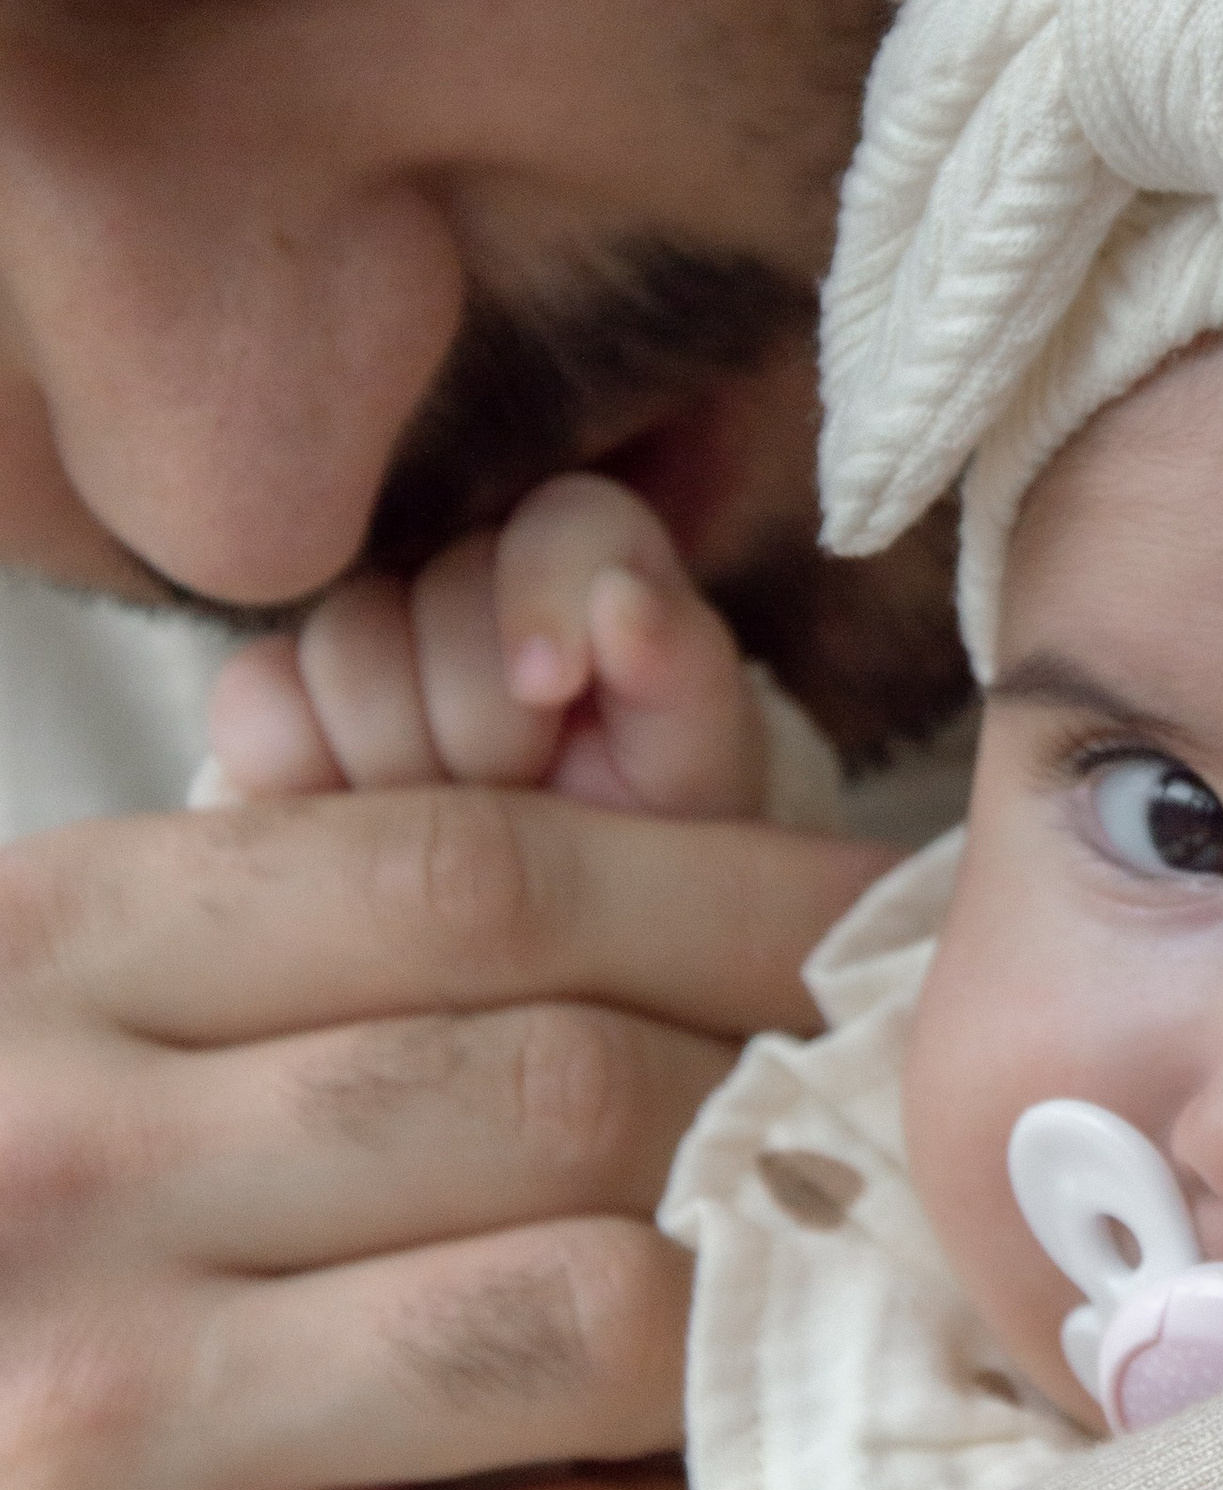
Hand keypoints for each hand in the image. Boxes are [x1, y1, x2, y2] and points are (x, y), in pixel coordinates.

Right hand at [0, 783, 877, 1489]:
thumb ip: (299, 949)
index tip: (871, 925)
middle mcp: (65, 1176)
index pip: (473, 873)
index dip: (725, 887)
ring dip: (735, 1327)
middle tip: (862, 1152)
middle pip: (569, 1086)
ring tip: (769, 1326)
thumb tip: (662, 869)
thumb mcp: (55, 1058)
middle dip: (766, 1113)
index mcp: (49, 966)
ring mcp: (110, 1435)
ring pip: (599, 1316)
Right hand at [205, 475, 767, 818]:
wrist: (532, 969)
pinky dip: (302, 776)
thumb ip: (680, 677)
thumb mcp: (696, 790)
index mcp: (596, 581)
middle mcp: (477, 589)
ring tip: (453, 830)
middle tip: (522, 804)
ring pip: (348, 645)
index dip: (548, 589)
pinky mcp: (270, 709)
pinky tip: (357, 830)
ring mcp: (364, 644)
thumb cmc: (644, 868)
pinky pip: (259, 701)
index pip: (567, 520)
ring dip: (403, 763)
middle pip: (447, 588)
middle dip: (488, 723)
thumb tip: (627, 595)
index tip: (550, 686)